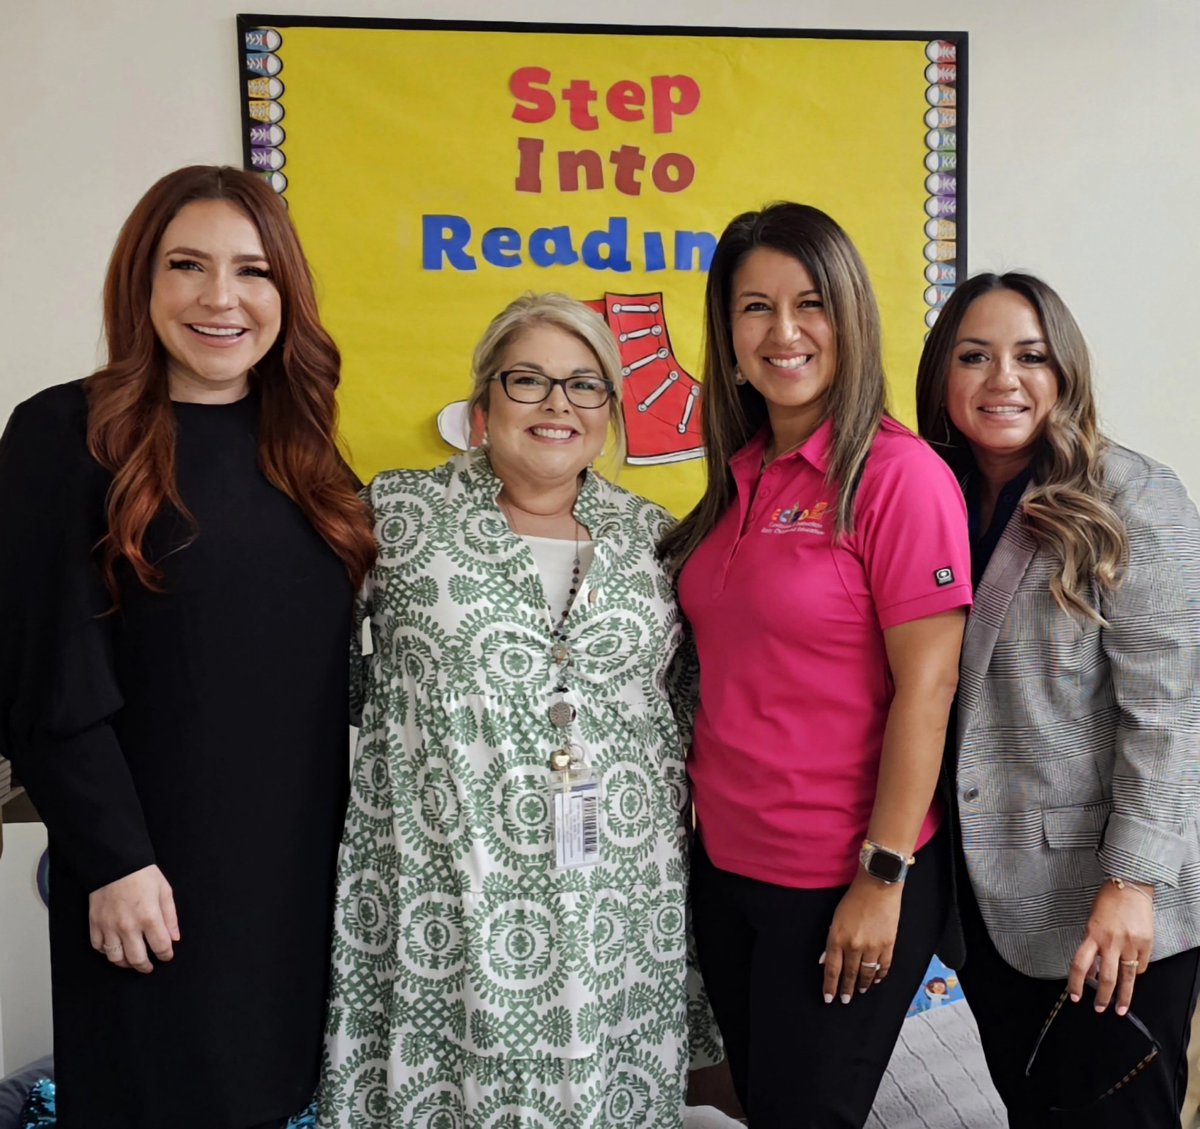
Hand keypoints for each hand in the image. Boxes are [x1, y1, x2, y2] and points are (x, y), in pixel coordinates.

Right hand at [88, 864, 179, 973]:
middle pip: (137, 959)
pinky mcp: (95, 924)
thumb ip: (170, 917)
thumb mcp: (164, 891)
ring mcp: (109, 927)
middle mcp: (128, 926)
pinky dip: (106, 952)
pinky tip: (115, 949)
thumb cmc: (142, 875)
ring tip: (133, 962)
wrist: (115, 863)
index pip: (161, 946)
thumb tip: (174, 938)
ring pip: (116, 958)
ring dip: (126, 964)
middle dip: (146, 966)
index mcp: (149, 917)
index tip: (167, 956)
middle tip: (149, 967)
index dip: (166, 955)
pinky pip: (98, 947)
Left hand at [821, 873, 902, 1003]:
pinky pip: (884, 966)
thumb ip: (831, 942)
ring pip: (866, 974)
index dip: (830, 986)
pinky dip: (880, 976)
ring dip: (862, 985)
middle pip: (849, 975)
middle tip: (845, 1000)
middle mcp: (854, 945)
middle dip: (846, 990)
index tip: (829, 999)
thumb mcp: (835, 919)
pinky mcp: (888, 944)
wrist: (877, 886)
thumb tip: (825, 961)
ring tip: (860, 991)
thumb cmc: (853, 899)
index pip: (832, 969)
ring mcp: (872, 946)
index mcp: (837, 937)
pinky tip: (876, 980)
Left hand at [1067, 879, 1153, 1015]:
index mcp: (1092, 934)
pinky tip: (1132, 974)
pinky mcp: (1146, 945)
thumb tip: (1091, 971)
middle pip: (1106, 978)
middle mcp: (1111, 942)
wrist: (1129, 886)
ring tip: (1120, 1009)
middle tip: (1099, 1009)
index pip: (1080, 964)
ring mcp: (1130, 944)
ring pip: (1127, 979)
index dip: (1076, 983)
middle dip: (1102, 997)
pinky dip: (1136, 972)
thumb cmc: (1108, 902)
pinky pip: (1140, 967)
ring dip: (1123, 998)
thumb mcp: (1093, 923)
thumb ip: (1092, 947)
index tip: (1075, 996)